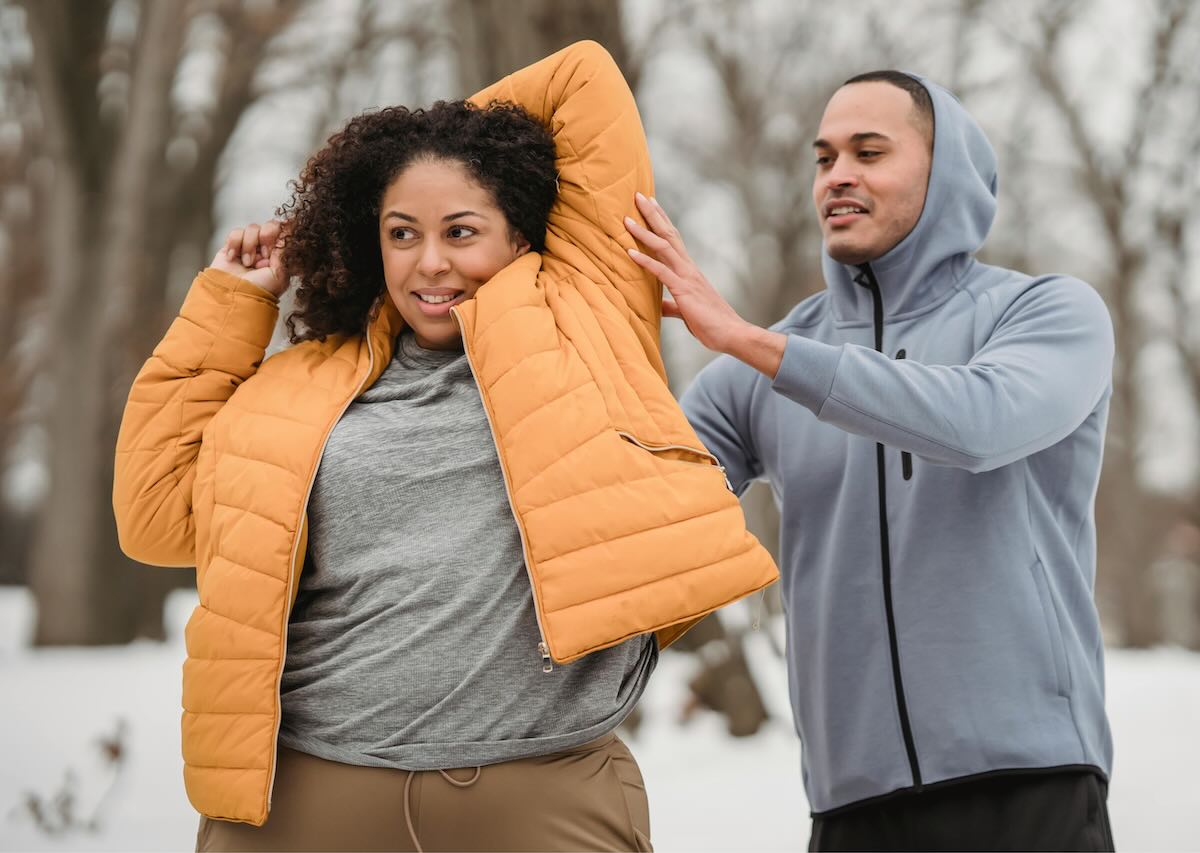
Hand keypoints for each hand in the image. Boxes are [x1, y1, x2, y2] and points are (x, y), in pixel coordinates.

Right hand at [209, 220, 288, 297]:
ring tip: (248, 263)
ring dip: (250, 245)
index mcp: (280, 256)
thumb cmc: (260, 290)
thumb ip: (284, 253)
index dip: (283, 232)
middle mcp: (266, 249)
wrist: (235, 296)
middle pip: (270, 226)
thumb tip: (286, 233)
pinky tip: (233, 258)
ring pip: (253, 228)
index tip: (279, 240)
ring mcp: (249, 247)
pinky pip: (236, 233)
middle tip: (264, 255)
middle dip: (266, 237)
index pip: (284, 233)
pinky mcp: (232, 247)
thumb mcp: (280, 274)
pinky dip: (235, 244)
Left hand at [624, 193, 747, 352]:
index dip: (661, 221)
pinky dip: (644, 260)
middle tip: (638, 195)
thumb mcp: (685, 312)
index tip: (650, 204)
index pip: (673, 239)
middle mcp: (688, 268)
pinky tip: (629, 252)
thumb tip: (658, 305)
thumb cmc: (711, 324)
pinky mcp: (684, 290)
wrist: (732, 334)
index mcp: (689, 271)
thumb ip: (670, 306)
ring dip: (643, 231)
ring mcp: (686, 277)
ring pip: (663, 246)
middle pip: (668, 234)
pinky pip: (661, 272)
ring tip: (626, 219)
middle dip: (652, 214)